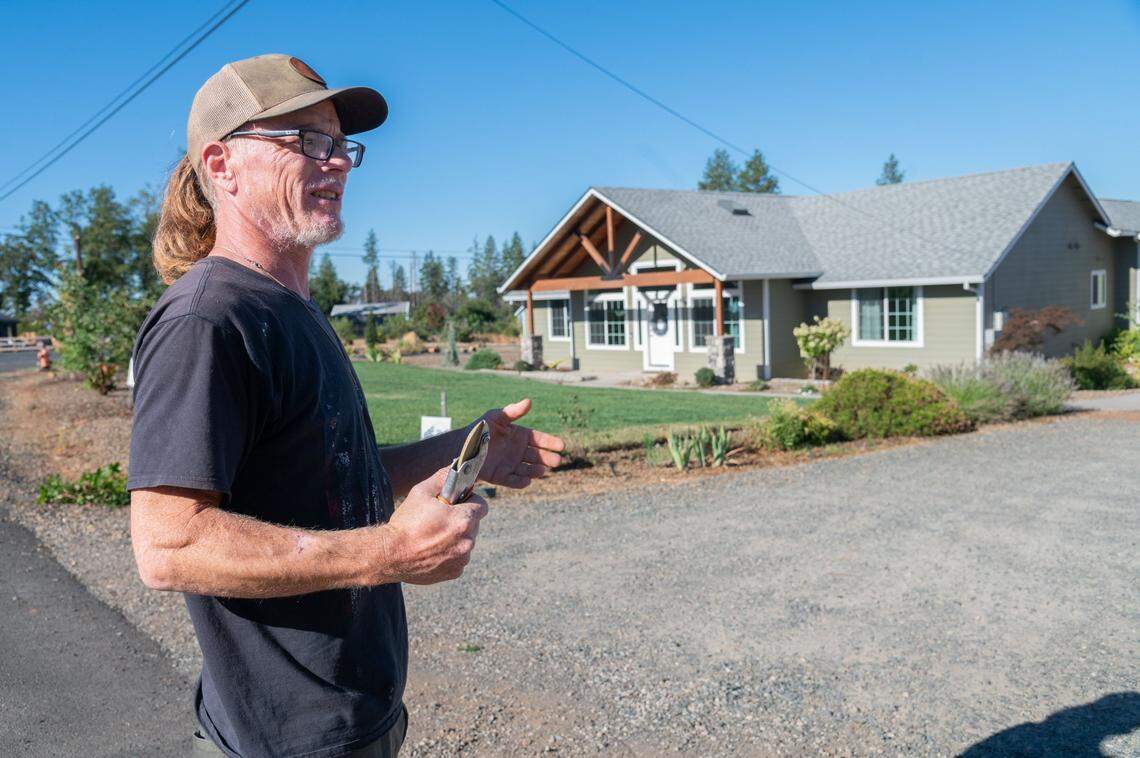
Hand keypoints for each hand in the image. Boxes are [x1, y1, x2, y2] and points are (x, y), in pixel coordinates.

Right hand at [383, 467, 487, 584]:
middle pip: (474, 524)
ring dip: (456, 537)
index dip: (470, 500)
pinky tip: (432, 550)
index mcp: (464, 519)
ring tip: (434, 536)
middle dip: (461, 519)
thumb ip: (442, 478)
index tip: (458, 502)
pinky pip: (459, 558)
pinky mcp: (455, 572)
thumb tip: (455, 468)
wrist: (390, 555)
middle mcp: (468, 541)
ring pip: (466, 542)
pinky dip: (450, 553)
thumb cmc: (406, 522)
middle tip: (441, 519)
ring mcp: (462, 558)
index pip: (482, 505)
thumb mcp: (421, 492)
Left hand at [479, 398, 565, 488]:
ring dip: (536, 470)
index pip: (539, 439)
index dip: (550, 442)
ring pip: (528, 469)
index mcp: (520, 436)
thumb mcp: (496, 417)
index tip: (561, 445)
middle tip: (557, 461)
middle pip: (537, 456)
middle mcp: (518, 451)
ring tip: (542, 469)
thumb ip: (513, 411)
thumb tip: (529, 401)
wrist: (461, 445)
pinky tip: (527, 480)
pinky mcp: (501, 476)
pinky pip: (514, 481)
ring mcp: (511, 465)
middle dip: (548, 458)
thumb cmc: (480, 428)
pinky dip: (521, 482)